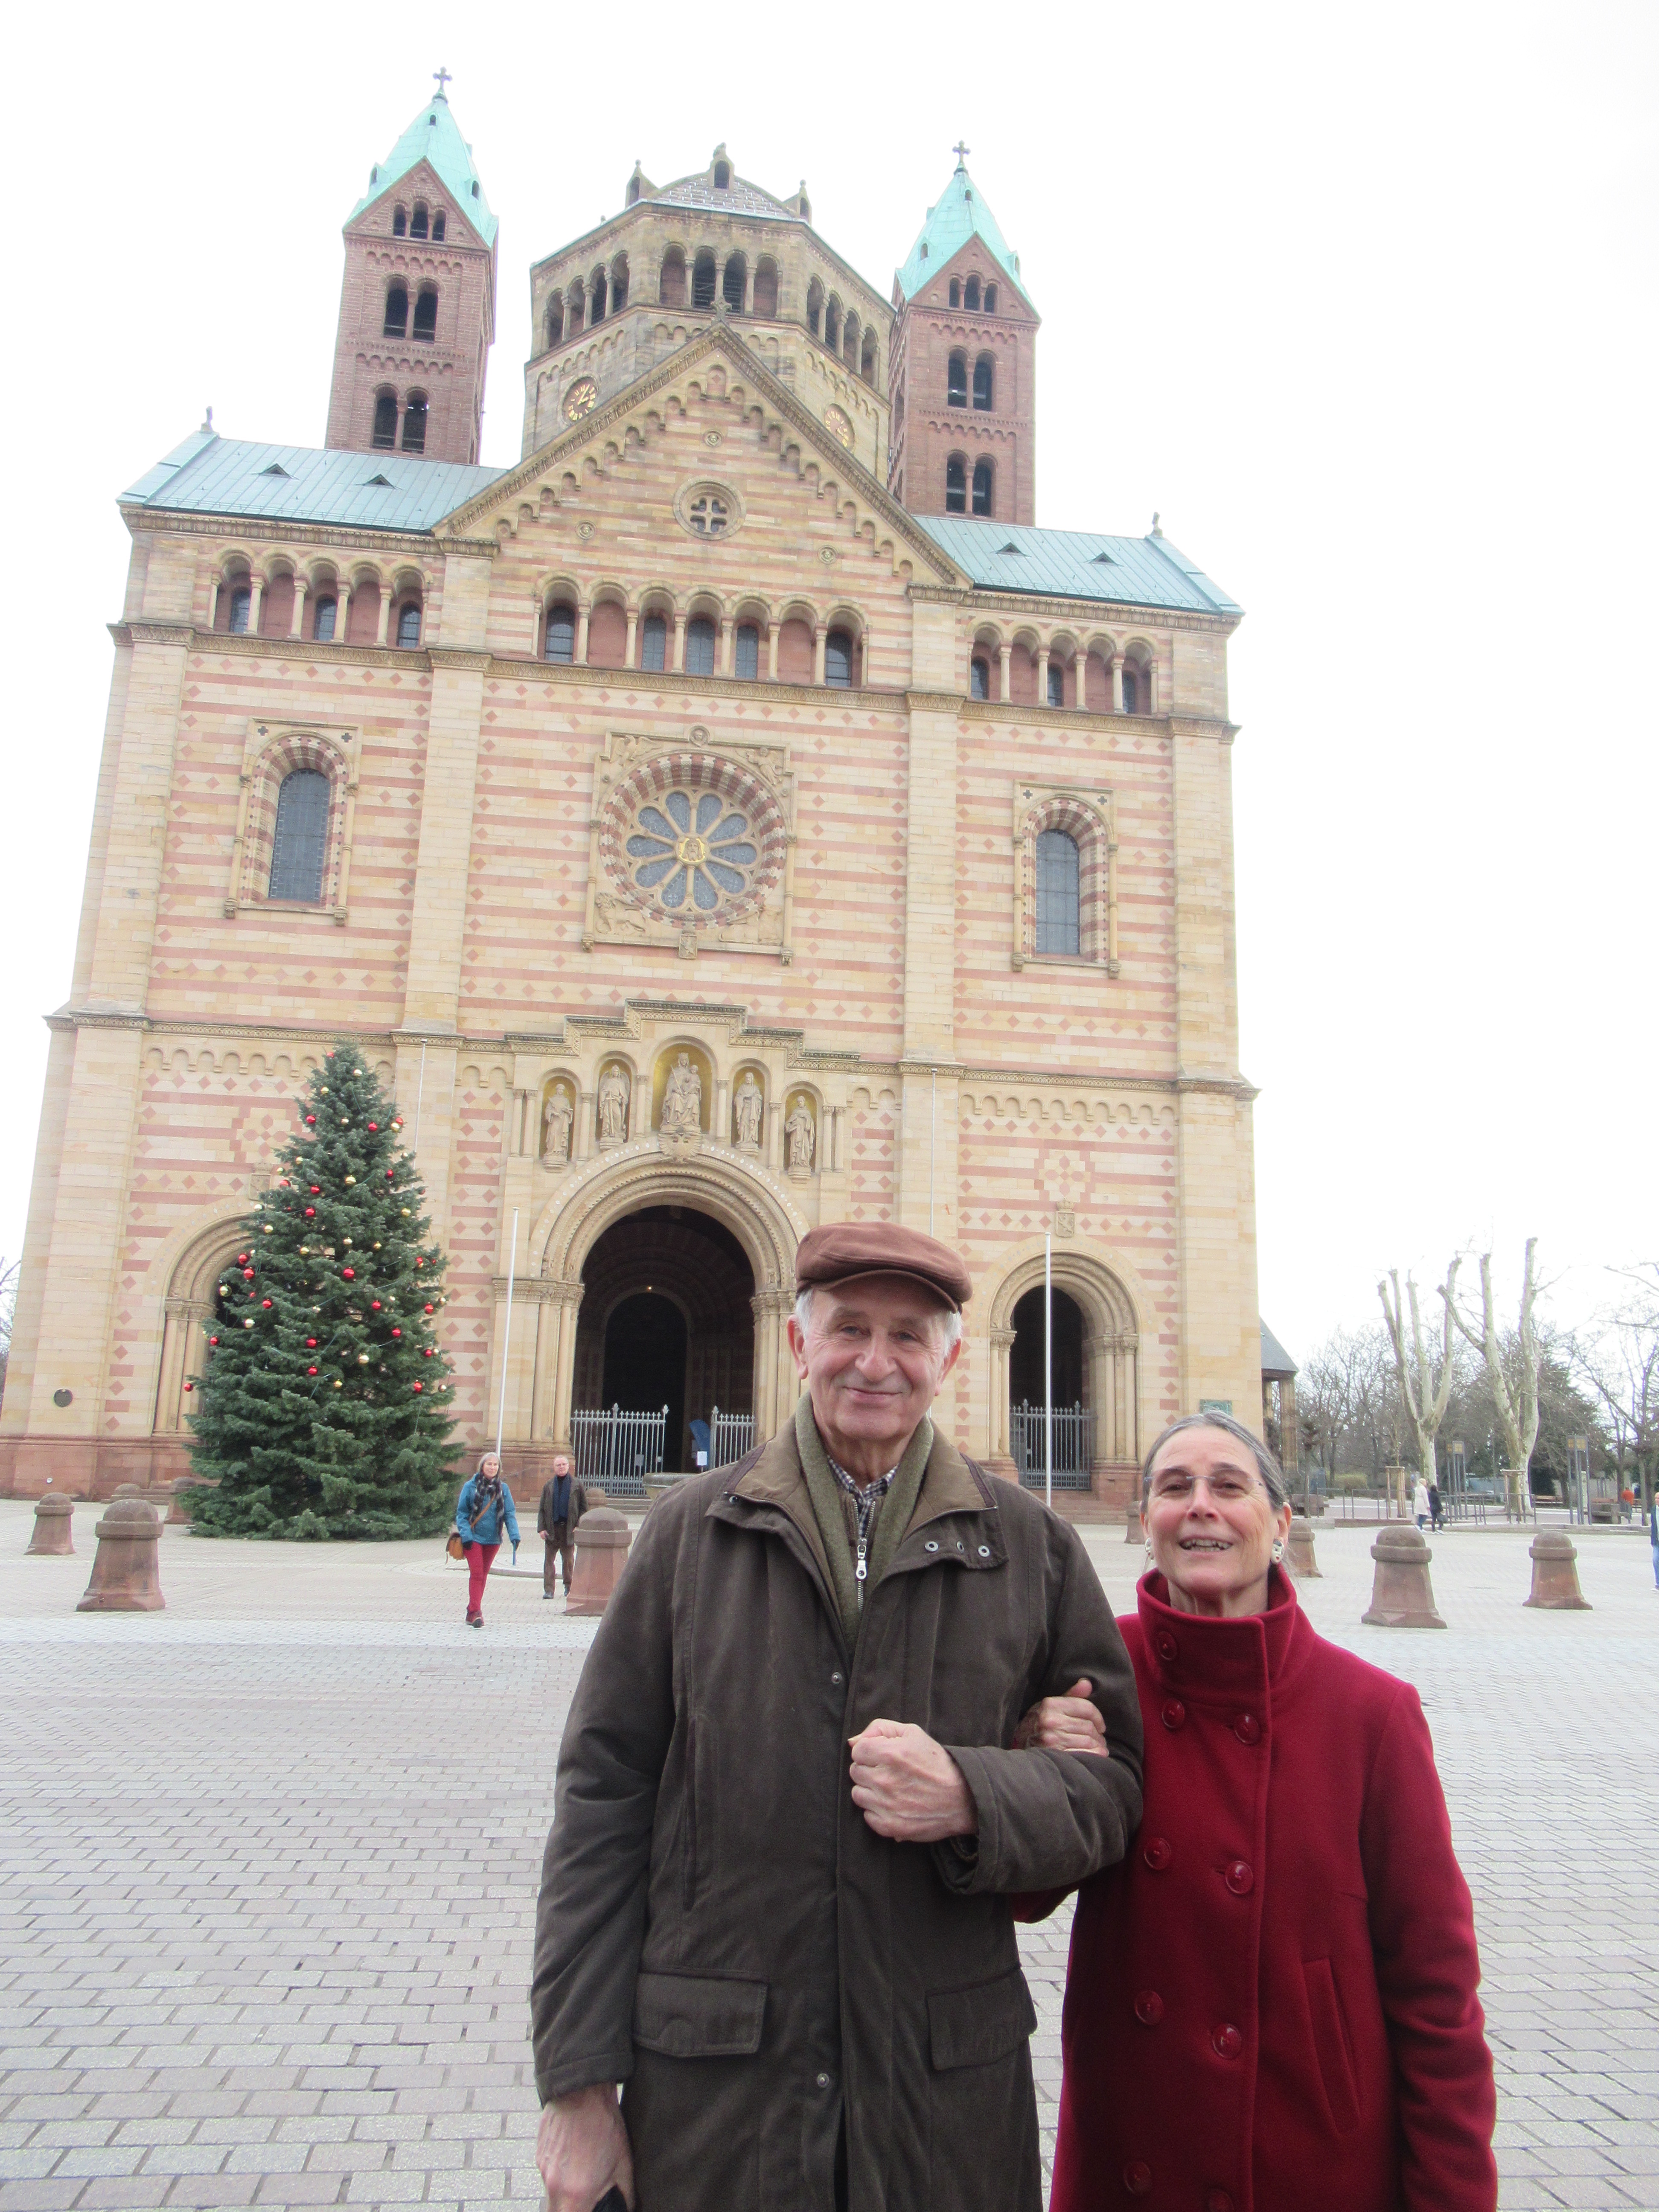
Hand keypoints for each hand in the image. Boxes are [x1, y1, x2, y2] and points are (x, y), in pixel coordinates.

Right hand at [536, 2085, 632, 2211]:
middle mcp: (553, 2186)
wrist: (582, 2089)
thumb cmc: (605, 2125)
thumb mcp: (624, 2165)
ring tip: (584, 2172)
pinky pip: (548, 2174)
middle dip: (572, 2208)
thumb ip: (623, 2196)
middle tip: (587, 2196)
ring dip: (565, 2192)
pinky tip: (576, 2156)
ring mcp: (543, 2170)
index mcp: (575, 2194)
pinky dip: (561, 2173)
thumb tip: (623, 2207)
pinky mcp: (539, 2154)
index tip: (590, 2209)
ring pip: (552, 2194)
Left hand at [848, 1718, 976, 1841]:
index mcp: (890, 1754)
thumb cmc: (936, 1763)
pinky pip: (867, 1816)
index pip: (857, 1751)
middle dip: (869, 1770)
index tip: (882, 1756)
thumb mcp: (912, 1733)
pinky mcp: (890, 1826)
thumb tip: (852, 1742)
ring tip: (890, 1788)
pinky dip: (877, 1811)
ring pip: (857, 1794)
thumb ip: (879, 1729)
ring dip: (870, 1791)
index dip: (869, 1752)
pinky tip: (893, 1805)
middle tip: (889, 1772)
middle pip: (855, 1772)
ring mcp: (886, 1805)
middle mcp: (885, 1780)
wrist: (963, 1798)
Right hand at [1013, 1680, 1108, 1754]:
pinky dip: (1094, 1755)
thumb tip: (1087, 1683)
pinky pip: (1083, 1754)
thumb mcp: (1052, 1705)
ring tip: (1098, 1746)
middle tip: (1099, 1738)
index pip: (1085, 1707)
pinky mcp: (1055, 1755)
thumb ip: (1071, 1695)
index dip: (1098, 1716)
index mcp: (1051, 1705)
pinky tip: (1097, 1754)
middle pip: (1087, 1726)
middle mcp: (1050, 1721)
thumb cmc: (1040, 1722)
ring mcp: (1052, 1739)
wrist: (1020, 1743)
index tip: (1101, 1725)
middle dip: (1098, 1733)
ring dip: (1097, 1745)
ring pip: (1087, 1741)